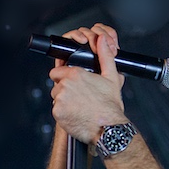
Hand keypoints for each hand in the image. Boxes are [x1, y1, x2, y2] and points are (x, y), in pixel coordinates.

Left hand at [49, 23, 128, 143]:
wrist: (108, 129)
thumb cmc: (110, 106)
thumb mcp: (112, 77)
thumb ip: (105, 56)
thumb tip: (102, 39)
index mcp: (76, 74)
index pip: (58, 71)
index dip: (65, 77)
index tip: (75, 85)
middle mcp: (65, 85)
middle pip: (57, 85)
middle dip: (65, 90)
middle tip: (80, 98)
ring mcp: (60, 99)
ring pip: (56, 98)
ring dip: (64, 101)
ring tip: (79, 107)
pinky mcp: (57, 113)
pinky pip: (56, 110)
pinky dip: (64, 113)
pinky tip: (76, 114)